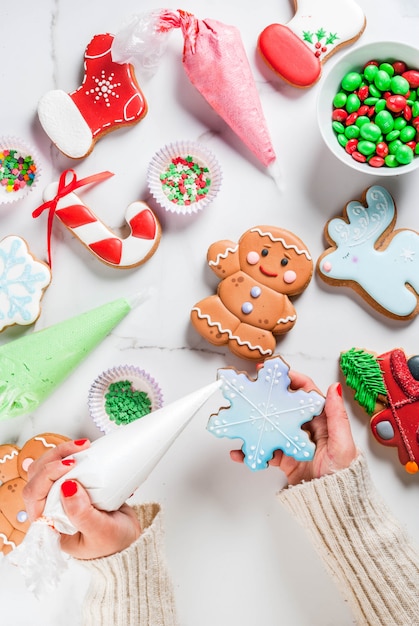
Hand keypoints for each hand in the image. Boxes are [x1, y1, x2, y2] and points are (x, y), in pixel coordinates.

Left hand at [23, 439, 140, 558]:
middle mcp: (50, 507)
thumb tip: (67, 487)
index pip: (34, 493)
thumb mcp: (100, 532)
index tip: (70, 465)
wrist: (129, 541)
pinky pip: (66, 464)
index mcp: (48, 523)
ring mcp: (61, 494)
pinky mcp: (75, 484)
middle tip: (80, 448)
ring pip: (50, 466)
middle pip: (38, 474)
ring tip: (85, 445)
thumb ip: (82, 515)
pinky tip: (89, 450)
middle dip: (55, 456)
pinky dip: (75, 453)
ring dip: (63, 452)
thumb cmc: (112, 544)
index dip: (48, 474)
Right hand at [230, 371, 357, 485]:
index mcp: (324, 420)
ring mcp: (293, 443)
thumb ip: (336, 416)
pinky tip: (240, 451)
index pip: (306, 393)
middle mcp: (307, 429)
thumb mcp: (343, 444)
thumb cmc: (345, 477)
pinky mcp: (284, 460)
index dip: (291, 379)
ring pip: (271, 427)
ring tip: (241, 417)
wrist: (335, 508)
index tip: (275, 371)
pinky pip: (265, 450)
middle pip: (284, 406)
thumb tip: (334, 387)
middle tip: (252, 388)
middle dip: (268, 396)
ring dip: (255, 422)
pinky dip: (251, 450)